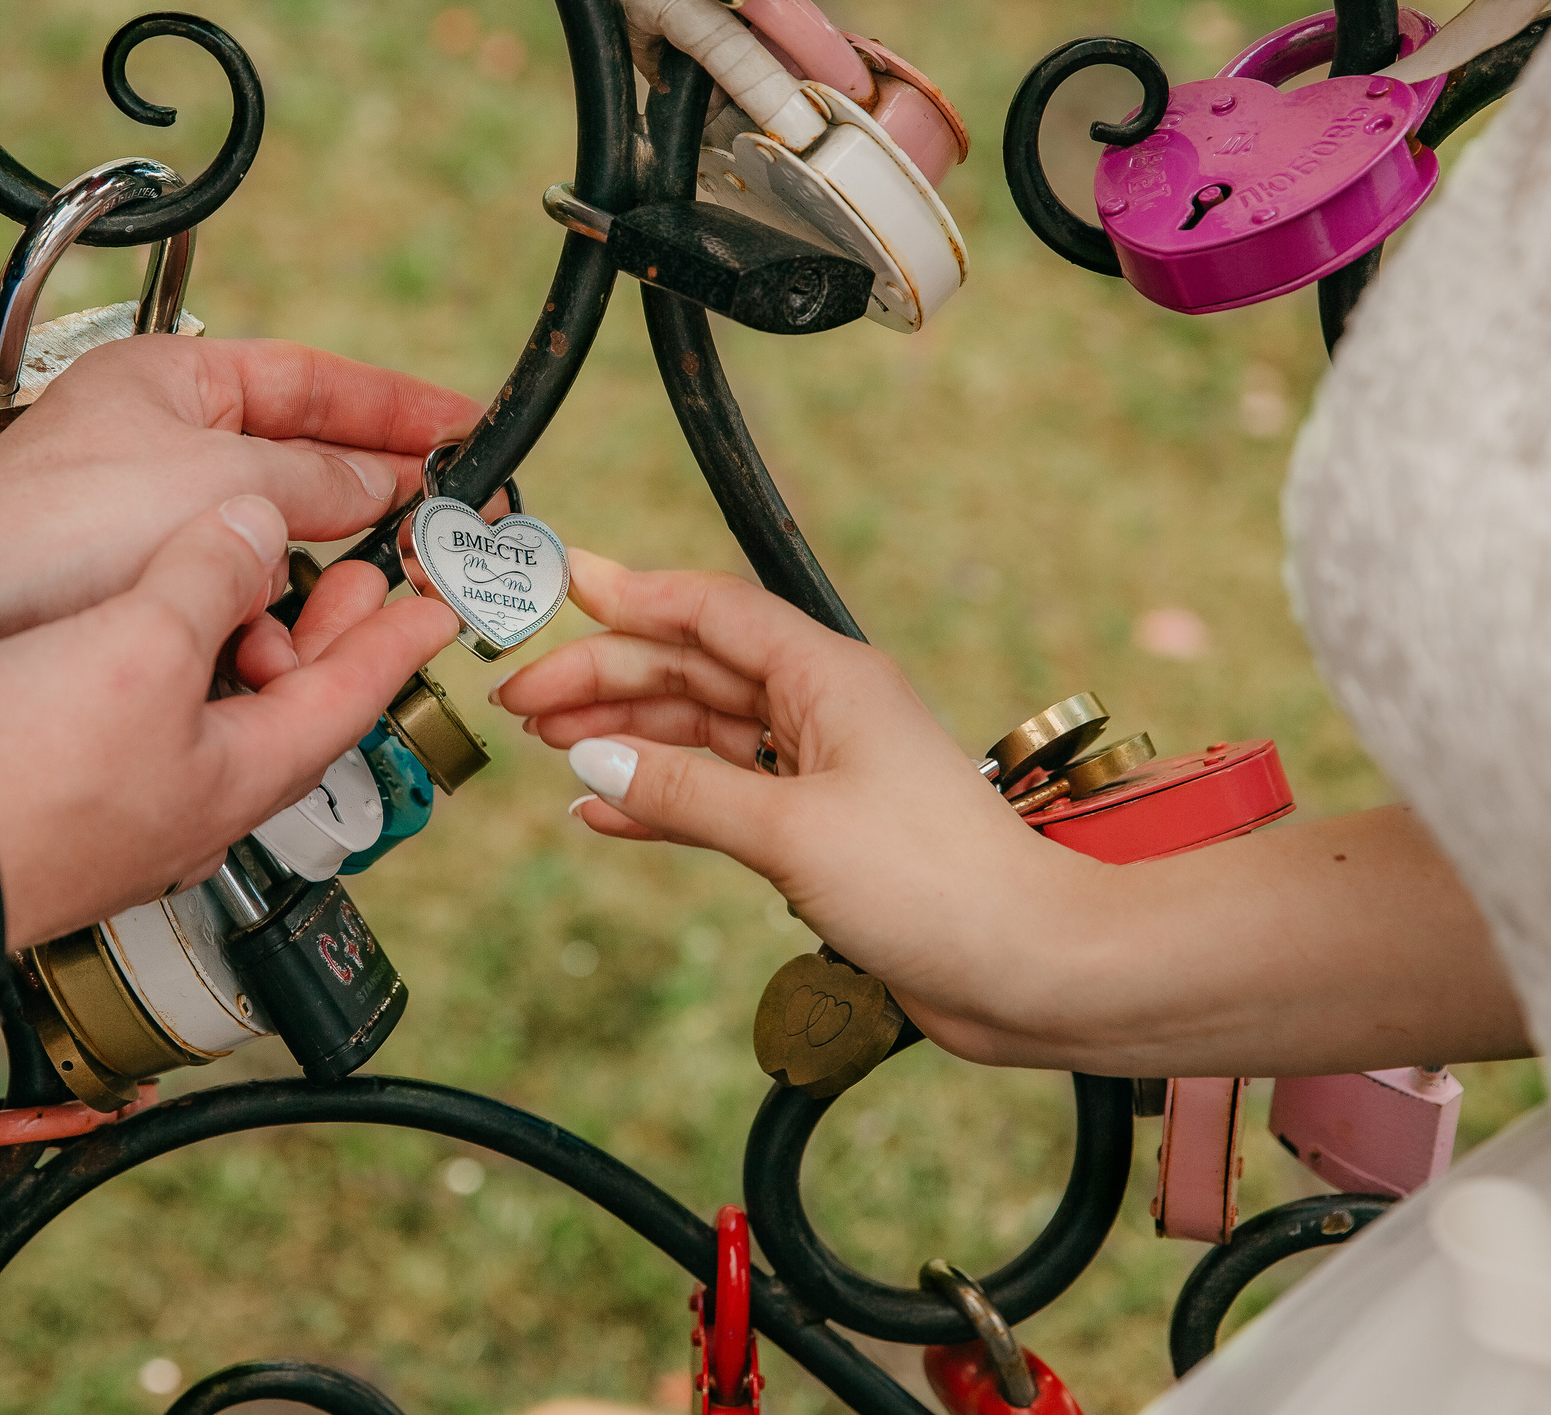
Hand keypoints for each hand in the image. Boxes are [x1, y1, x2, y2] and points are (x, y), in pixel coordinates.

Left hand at [0, 336, 479, 655]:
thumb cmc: (59, 521)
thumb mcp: (219, 480)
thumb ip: (319, 477)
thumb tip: (390, 480)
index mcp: (175, 377)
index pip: (314, 379)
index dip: (397, 405)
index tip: (466, 428)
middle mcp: (162, 437)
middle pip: (299, 462)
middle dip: (366, 498)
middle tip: (441, 518)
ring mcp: (147, 511)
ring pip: (269, 539)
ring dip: (309, 571)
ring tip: (366, 586)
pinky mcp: (136, 583)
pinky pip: (229, 591)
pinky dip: (261, 614)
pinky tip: (283, 637)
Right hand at [0, 495, 458, 949]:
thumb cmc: (21, 778)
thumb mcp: (138, 646)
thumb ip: (207, 577)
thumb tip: (251, 526)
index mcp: (242, 778)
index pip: (351, 699)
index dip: (398, 642)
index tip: (440, 608)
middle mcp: (198, 810)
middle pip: (293, 714)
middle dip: (326, 639)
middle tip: (353, 575)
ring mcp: (135, 817)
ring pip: (223, 725)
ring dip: (246, 654)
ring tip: (245, 594)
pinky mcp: (73, 811)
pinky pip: (158, 735)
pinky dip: (177, 679)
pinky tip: (145, 646)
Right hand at [490, 552, 1074, 1059]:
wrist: (1028, 966)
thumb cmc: (936, 883)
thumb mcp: (790, 832)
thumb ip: (682, 794)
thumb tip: (591, 765)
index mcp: (828, 675)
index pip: (708, 611)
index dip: (629, 594)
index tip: (559, 584)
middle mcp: (822, 709)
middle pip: (692, 670)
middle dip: (606, 679)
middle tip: (522, 702)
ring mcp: (819, 769)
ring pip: (699, 733)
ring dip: (625, 738)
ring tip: (548, 748)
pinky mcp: (817, 830)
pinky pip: (717, 795)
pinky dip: (657, 800)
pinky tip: (600, 811)